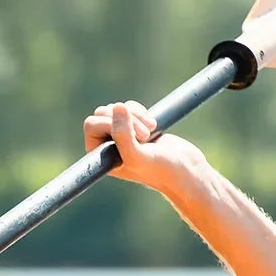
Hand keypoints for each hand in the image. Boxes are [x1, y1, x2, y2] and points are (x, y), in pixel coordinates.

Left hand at [85, 100, 204, 193]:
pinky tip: (153, 127)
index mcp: (98, 154)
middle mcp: (106, 143)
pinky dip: (142, 113)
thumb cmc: (158, 168)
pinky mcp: (135, 125)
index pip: (91, 124)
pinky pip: (130, 107)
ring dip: (135, 116)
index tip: (133, 137)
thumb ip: (122, 134)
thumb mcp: (136, 155)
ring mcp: (120, 134)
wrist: (184, 169)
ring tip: (148, 133)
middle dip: (126, 119)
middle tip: (142, 136)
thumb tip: (117, 106)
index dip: (111, 124)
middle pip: (102, 112)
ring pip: (118, 108)